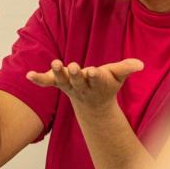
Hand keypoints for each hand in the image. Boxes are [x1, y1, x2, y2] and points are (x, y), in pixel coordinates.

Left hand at [26, 58, 143, 110]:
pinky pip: (46, 82)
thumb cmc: (106, 85)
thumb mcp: (118, 77)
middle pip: (77, 80)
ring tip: (54, 63)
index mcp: (97, 83)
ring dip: (57, 73)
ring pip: (62, 80)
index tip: (92, 71)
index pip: (96, 79)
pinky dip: (38, 79)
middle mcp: (81, 86)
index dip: (94, 76)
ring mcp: (68, 85)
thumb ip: (127, 69)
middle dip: (75, 74)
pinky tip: (28, 75)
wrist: (93, 105)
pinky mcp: (58, 82)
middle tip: (73, 67)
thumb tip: (141, 65)